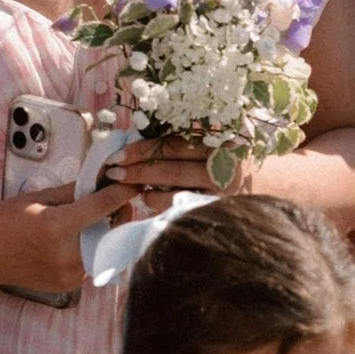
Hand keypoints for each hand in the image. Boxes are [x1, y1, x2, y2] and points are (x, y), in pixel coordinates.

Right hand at [0, 178, 136, 298]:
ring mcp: (68, 274)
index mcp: (57, 227)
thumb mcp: (38, 198)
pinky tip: (86, 237)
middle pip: (111, 232)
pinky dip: (95, 249)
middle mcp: (66, 254)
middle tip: (119, 202)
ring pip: (105, 251)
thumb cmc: (5, 220)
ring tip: (102, 219)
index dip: (123, 193)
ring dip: (109, 233)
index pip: (103, 207)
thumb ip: (74, 191)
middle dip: (120, 216)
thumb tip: (102, 179)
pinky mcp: (68, 286)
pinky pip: (92, 264)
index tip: (134, 183)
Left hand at [100, 135, 218, 209]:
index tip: (118, 154)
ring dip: (144, 182)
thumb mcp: (201, 158)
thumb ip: (178, 150)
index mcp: (216, 145)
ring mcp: (222, 188)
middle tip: (113, 171)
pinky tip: (145, 198)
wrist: (242, 212)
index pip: (173, 143)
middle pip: (173, 160)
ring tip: (124, 184)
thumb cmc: (213, 179)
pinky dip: (156, 199)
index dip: (142, 148)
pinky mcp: (214, 208)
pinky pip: (178, 202)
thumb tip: (135, 141)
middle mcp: (223, 165)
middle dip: (138, 165)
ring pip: (175, 180)